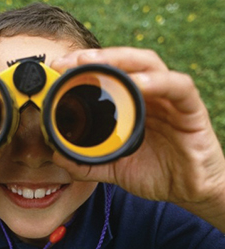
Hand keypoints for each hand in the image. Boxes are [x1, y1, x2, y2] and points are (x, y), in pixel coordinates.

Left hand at [51, 47, 224, 210]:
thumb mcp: (113, 167)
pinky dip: (159, 81)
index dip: (83, 68)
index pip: (107, 76)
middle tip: (71, 61)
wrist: (189, 191)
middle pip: (125, 62)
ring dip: (122, 60)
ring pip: (149, 65)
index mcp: (130, 104)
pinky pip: (178, 87)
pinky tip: (139, 83)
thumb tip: (57, 157)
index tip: (58, 69)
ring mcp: (170, 99)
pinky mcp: (191, 110)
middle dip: (97, 57)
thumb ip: (87, 162)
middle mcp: (149, 95)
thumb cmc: (155, 172)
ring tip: (96, 62)